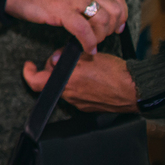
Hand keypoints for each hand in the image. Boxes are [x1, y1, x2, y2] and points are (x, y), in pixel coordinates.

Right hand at [5, 0, 127, 53]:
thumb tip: (97, 9)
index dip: (121, 15)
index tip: (116, 27)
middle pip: (114, 10)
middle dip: (112, 29)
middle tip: (101, 37)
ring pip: (102, 20)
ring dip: (100, 37)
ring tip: (91, 43)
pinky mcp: (59, 9)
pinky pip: (83, 30)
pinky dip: (88, 42)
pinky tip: (85, 48)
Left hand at [22, 50, 138, 112]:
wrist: (136, 90)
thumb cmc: (115, 73)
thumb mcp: (88, 56)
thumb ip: (67, 57)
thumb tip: (55, 58)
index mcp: (67, 82)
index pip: (35, 82)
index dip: (29, 73)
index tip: (29, 65)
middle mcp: (70, 95)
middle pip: (52, 82)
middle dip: (53, 69)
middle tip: (63, 59)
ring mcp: (80, 103)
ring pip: (64, 88)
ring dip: (67, 77)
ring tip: (81, 67)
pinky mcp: (89, 107)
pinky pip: (77, 95)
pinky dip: (78, 85)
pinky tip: (90, 78)